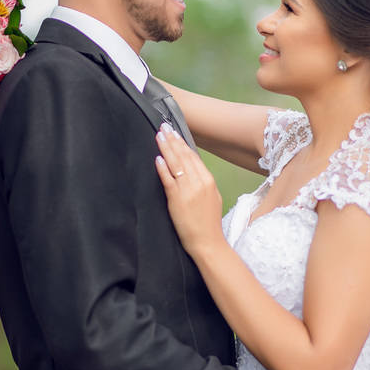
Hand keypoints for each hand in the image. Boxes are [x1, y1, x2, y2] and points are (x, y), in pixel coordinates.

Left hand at [154, 124, 225, 255]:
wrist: (208, 243)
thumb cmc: (208, 223)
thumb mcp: (212, 197)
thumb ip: (202, 183)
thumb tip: (192, 170)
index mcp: (208, 180)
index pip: (193, 156)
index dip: (182, 143)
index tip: (174, 132)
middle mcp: (199, 182)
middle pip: (183, 156)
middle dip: (172, 140)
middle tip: (163, 127)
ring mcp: (188, 191)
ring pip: (175, 164)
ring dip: (166, 148)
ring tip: (159, 136)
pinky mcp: (177, 200)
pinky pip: (168, 180)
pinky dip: (162, 168)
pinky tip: (157, 158)